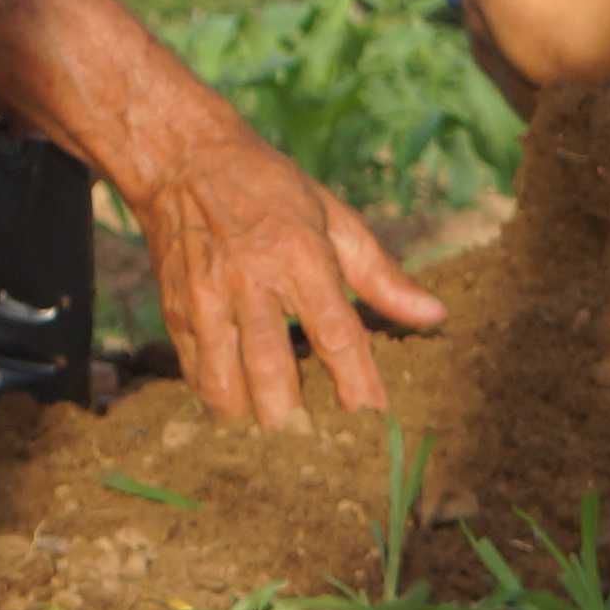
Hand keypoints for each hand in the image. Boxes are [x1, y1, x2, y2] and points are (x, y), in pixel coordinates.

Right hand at [124, 118, 443, 430]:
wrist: (183, 161)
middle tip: (319, 448)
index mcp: (299, 256)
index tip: (376, 420)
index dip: (359, 386)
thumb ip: (382, 275)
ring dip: (252, 420)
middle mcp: (250, 281)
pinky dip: (218, 400)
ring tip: (275, 438)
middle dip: (297, 421)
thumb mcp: (333, 217)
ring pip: (226, 385)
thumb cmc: (270, 189)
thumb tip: (434, 316)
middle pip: (273, 374)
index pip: (336, 336)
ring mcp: (206, 299)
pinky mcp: (175, 311)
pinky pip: (195, 374)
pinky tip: (238, 409)